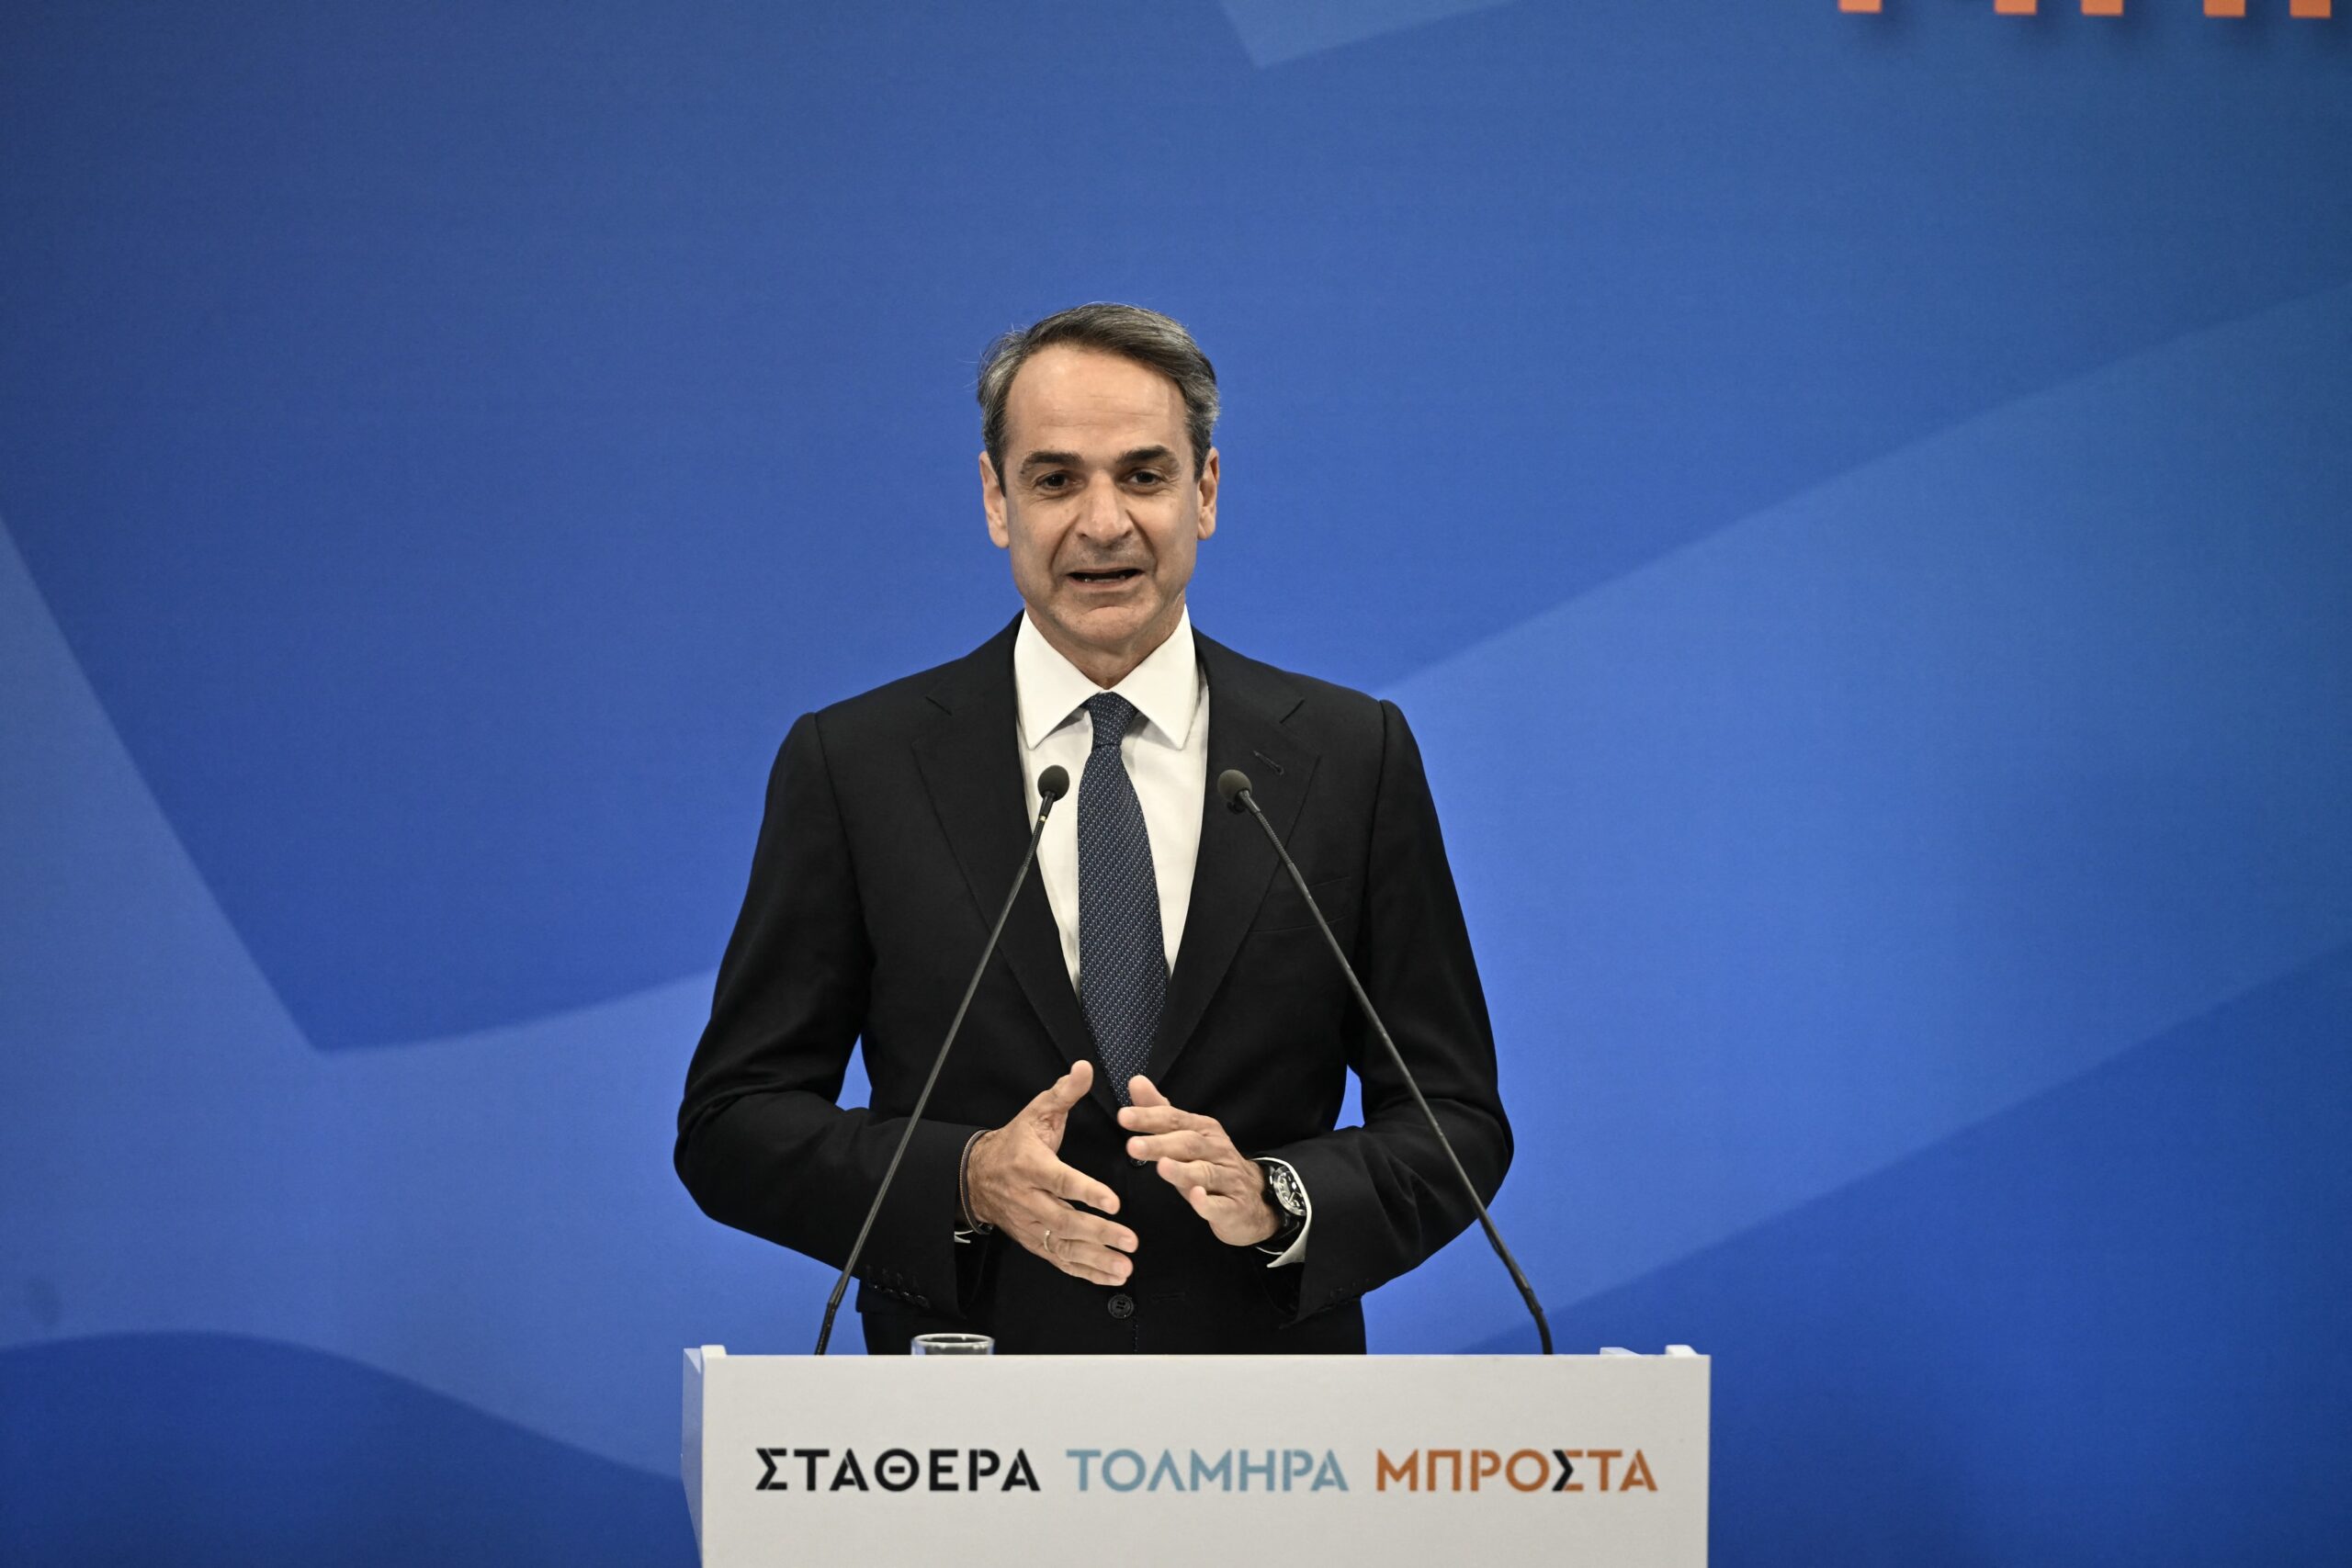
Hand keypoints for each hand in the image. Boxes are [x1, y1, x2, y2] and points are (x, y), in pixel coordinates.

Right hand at [964, 1061, 1136, 1285]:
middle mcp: (1028, 1199)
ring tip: (1125, 1266)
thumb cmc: (1015, 1142)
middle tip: (1130, 1239)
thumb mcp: (1036, 1113)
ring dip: (1095, 1259)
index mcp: (1030, 1166)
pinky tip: (1111, 1276)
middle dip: (1099, 1233)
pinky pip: (1059, 1259)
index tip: (1113, 1202)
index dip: (1086, 1192)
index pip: (1060, 1181)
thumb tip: (1084, 1068)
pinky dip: (1085, 1271)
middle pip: (1064, 1220)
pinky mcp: (1033, 1241)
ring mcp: (1030, 1224)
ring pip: (1063, 1246)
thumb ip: (1064, 1093)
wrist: (976, 1175)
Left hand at [1118, 1075, 1278, 1246]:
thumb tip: (1136, 1081)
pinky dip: (1208, 1203)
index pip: (1174, 1119)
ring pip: (1205, 1173)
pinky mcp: (1234, 1208)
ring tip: (1162, 1167)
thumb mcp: (1186, 1135)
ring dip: (1183, 1170)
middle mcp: (1217, 1150)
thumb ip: (1159, 1110)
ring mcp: (1228, 1179)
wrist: (1254, 1198)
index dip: (1149, 1118)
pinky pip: (1221, 1206)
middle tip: (1133, 1146)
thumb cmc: (1210, 1163)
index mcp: (1204, 1130)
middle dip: (1160, 1144)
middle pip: (1188, 1144)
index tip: (1123, 1116)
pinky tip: (1197, 1198)